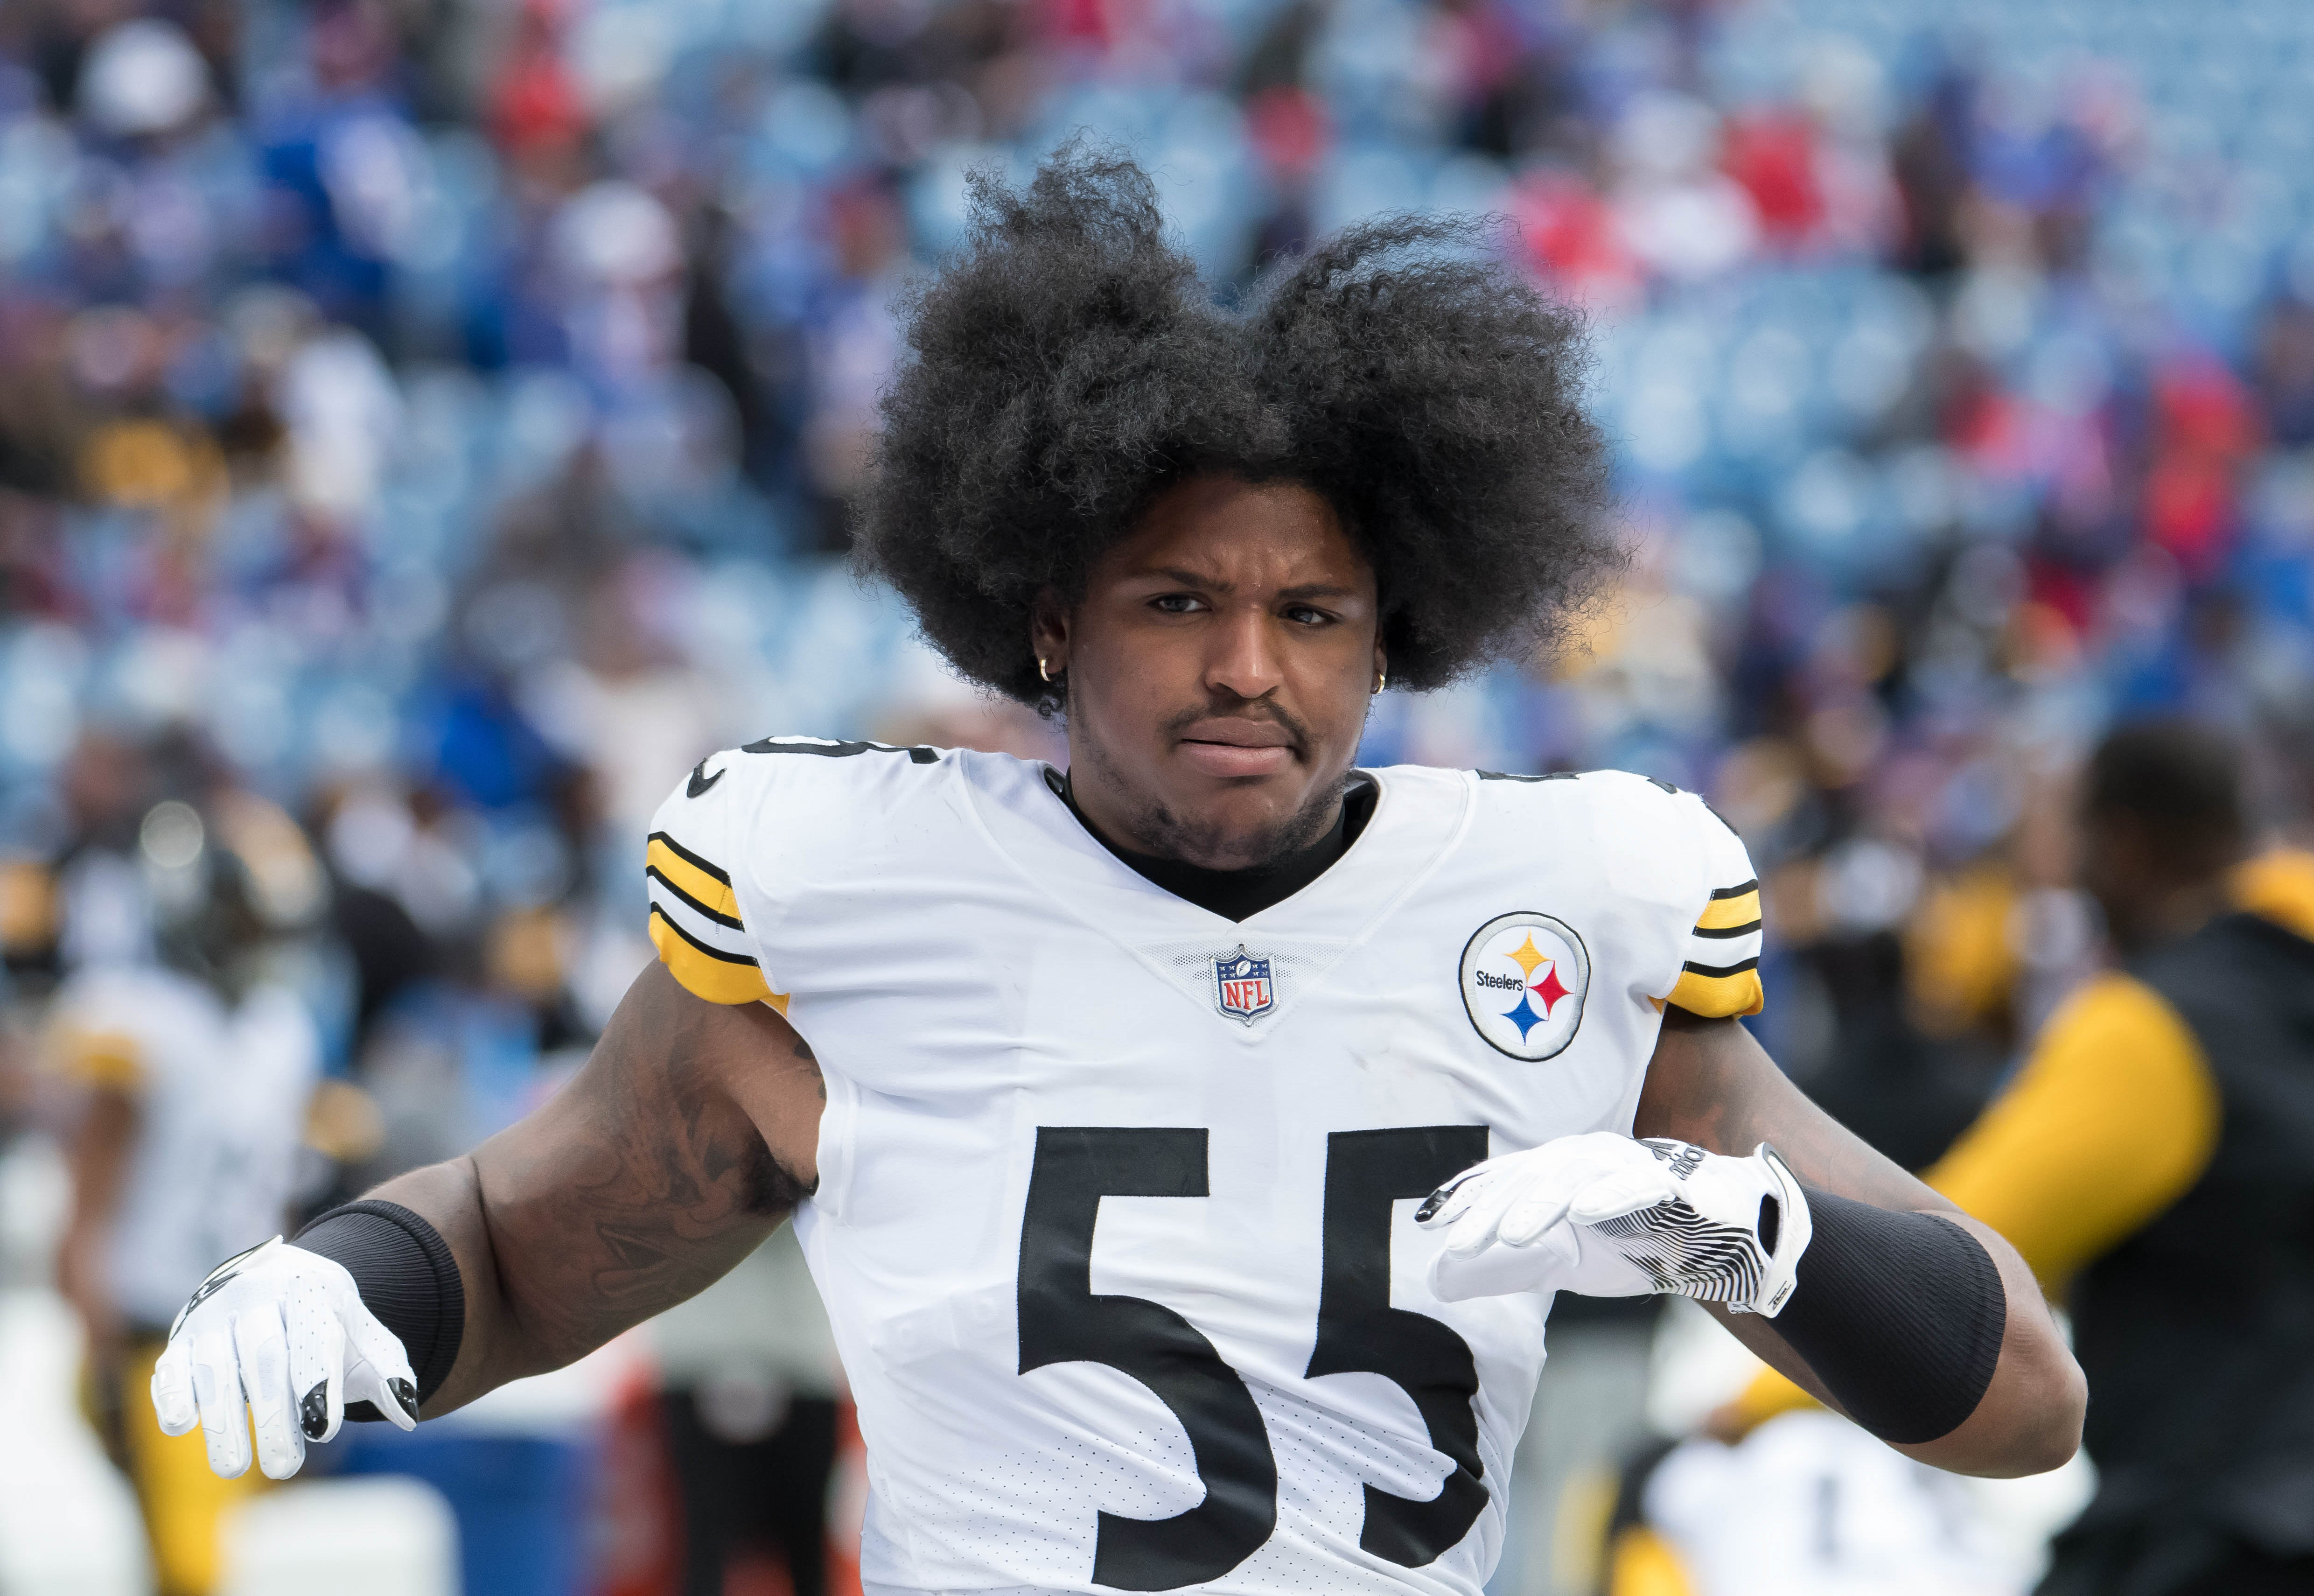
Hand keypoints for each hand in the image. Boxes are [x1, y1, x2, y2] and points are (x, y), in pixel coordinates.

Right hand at [151, 1237, 418, 1480]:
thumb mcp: (361, 1335)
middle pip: (264, 1357)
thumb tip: (407, 1413)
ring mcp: (213, 1316)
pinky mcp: (180, 1339)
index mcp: (310, 1289)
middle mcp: (257, 1295)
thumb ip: (387, 1371)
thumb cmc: (325, 1320)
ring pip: (215, 1367)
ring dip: (222, 1420)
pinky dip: (171, 1394)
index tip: (324, 1431)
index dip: (317, 1382)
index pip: (313, 1334)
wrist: (277, 1277)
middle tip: (285, 1468)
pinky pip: (171, 1366)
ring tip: (234, 1469)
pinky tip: (181, 1425)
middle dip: (273, 1415)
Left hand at [1417, 1132, 1811, 1315]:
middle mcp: (1586, 1159)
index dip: (1466, 1197)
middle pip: (1529, 1178)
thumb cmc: (1635, 1239)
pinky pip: (1636, 1183)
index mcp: (1558, 1172)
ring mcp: (1626, 1165)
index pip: (1503, 1180)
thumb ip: (1505, 1268)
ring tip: (1510, 1233)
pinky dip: (1609, 1194)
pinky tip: (1583, 1212)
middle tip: (1459, 1243)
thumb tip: (1437, 1281)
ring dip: (1541, 1203)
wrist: (1721, 1235)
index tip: (1428, 1222)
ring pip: (1574, 1177)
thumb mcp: (1562, 1261)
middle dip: (1492, 1209)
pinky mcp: (1669, 1181)